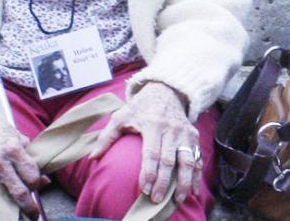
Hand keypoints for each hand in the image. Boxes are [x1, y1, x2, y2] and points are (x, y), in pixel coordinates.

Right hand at [0, 102, 46, 217]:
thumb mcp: (18, 137)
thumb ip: (30, 158)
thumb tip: (44, 180)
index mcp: (13, 148)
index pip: (31, 176)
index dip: (37, 184)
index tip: (38, 187)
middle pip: (18, 192)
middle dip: (28, 206)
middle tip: (33, 213)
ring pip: (3, 196)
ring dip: (12, 204)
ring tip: (19, 209)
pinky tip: (3, 198)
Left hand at [90, 82, 200, 205]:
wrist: (166, 90)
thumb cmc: (140, 107)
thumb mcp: (121, 115)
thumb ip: (107, 136)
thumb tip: (93, 157)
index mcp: (152, 124)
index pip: (152, 153)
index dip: (148, 172)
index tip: (144, 189)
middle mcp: (171, 129)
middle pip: (169, 160)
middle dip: (163, 182)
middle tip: (156, 200)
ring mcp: (184, 133)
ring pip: (187, 160)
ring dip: (184, 182)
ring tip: (177, 199)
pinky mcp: (193, 135)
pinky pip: (197, 157)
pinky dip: (196, 175)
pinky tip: (193, 190)